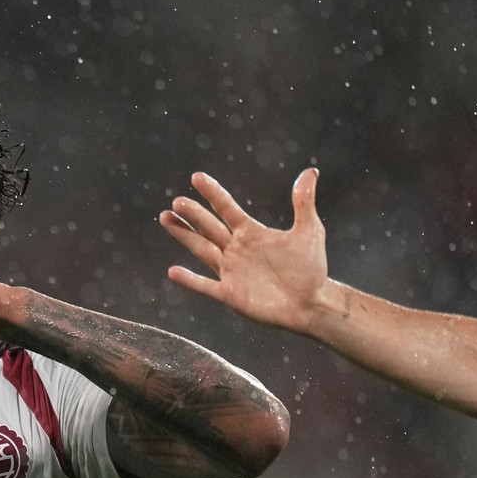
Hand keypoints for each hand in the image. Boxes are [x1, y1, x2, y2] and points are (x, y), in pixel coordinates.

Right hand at [160, 168, 328, 334]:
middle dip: (193, 214)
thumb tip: (310, 172)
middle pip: (208, 227)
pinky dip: (190, 280)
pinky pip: (205, 286)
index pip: (226, 208)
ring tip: (165, 218)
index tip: (197, 177)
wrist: (311, 304)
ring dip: (184, 235)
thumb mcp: (309, 231)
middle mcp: (236, 249)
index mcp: (251, 233)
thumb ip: (303, 203)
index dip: (212, 193)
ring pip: (201, 249)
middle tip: (178, 202)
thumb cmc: (311, 269)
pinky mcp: (230, 294)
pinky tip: (173, 272)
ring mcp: (230, 271)